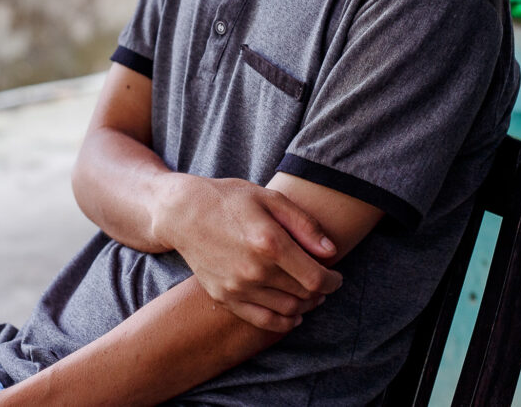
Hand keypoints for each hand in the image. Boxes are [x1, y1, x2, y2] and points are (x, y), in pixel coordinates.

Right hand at [161, 175, 342, 331]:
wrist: (184, 213)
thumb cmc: (231, 200)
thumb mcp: (270, 198)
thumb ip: (304, 225)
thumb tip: (331, 251)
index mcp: (269, 242)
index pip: (315, 277)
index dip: (333, 280)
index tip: (336, 276)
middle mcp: (254, 270)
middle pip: (303, 295)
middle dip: (321, 290)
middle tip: (324, 280)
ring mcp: (237, 287)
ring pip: (286, 310)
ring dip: (305, 306)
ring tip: (309, 293)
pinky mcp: (224, 297)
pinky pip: (262, 321)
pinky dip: (282, 322)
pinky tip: (292, 313)